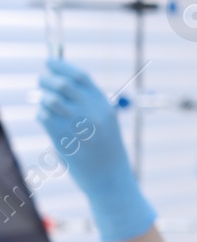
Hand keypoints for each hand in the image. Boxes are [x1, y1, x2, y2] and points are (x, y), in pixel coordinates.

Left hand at [37, 59, 154, 241]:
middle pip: (61, 84)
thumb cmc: (105, 148)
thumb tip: (59, 82)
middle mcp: (92, 111)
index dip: (61, 66)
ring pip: (49, 99)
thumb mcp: (104, 121)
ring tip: (44, 103)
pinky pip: (43, 117)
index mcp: (104, 104)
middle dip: (45, 79)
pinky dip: (40, 114)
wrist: (110, 178)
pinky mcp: (63, 138)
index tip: (49, 62)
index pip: (79, 76)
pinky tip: (46, 120)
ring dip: (41, 98)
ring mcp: (77, 125)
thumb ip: (86, 102)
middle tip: (40, 81)